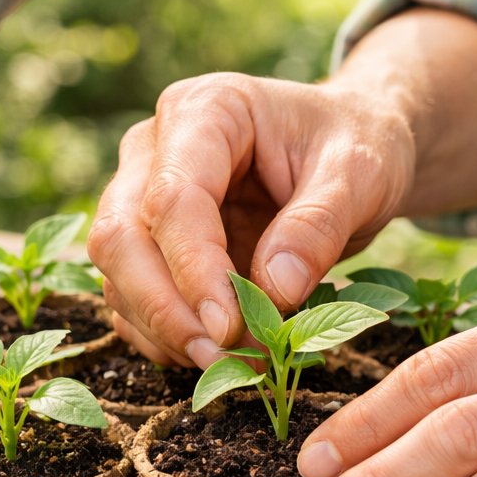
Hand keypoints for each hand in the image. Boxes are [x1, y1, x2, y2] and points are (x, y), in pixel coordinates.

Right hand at [87, 73, 414, 365]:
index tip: (229, 328)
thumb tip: (274, 291)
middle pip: (121, 236)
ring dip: (164, 330)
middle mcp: (155, 149)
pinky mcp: (148, 242)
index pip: (173, 197)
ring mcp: (141, 195)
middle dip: (164, 308)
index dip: (194, 270)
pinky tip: (214, 357)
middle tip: (221, 359)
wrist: (350, 150)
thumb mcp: (360, 173)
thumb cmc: (355, 146)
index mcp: (205, 110)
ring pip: (117, 273)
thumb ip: (318, 225)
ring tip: (229, 366)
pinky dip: (164, 337)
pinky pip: (131, 298)